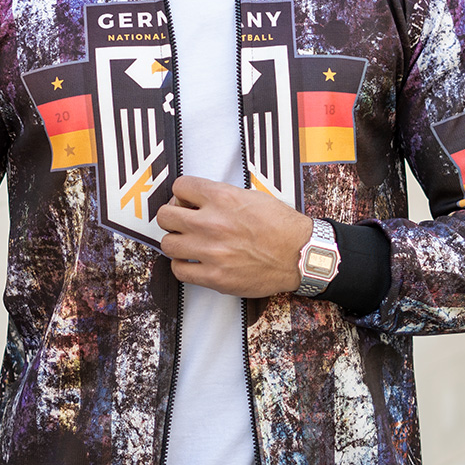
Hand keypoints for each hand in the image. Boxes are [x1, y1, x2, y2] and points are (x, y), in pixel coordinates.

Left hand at [156, 175, 313, 297]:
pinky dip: (183, 266)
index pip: (179, 187)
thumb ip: (221, 196)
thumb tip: (197, 200)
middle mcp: (212, 223)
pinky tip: (194, 263)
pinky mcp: (215, 277)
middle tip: (183, 223)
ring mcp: (211, 252)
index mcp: (222, 198)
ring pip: (167, 244)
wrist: (300, 255)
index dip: (182, 194)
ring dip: (176, 242)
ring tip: (189, 244)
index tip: (187, 202)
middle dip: (172, 217)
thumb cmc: (280, 225)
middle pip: (164, 216)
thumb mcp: (251, 196)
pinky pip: (179, 271)